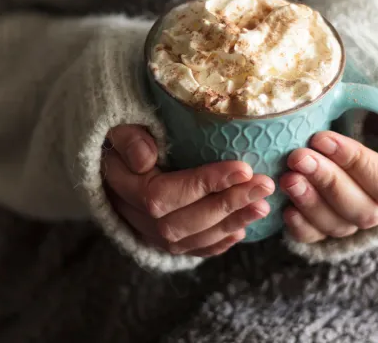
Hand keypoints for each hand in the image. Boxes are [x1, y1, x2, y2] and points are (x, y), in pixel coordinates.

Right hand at [103, 125, 274, 256]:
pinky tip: (243, 229)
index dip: (206, 184)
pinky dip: (218, 244)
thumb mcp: (119, 128)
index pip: (165, 194)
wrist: (112, 163)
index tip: (243, 168)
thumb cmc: (123, 138)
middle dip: (228, 205)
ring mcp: (150, 234)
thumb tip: (145, 159)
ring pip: (192, 239)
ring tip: (263, 206)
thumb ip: (128, 140)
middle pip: (183, 222)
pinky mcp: (163, 241)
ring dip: (231, 223)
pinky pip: (192, 250)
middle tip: (264, 185)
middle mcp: (136, 218)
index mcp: (125, 188)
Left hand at [281, 104, 377, 242]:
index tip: (322, 138)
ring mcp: (349, 218)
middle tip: (298, 156)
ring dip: (310, 203)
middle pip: (359, 208)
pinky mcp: (323, 224)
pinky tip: (285, 210)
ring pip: (336, 224)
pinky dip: (300, 228)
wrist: (360, 118)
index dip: (354, 162)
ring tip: (287, 178)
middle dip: (327, 181)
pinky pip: (314, 237)